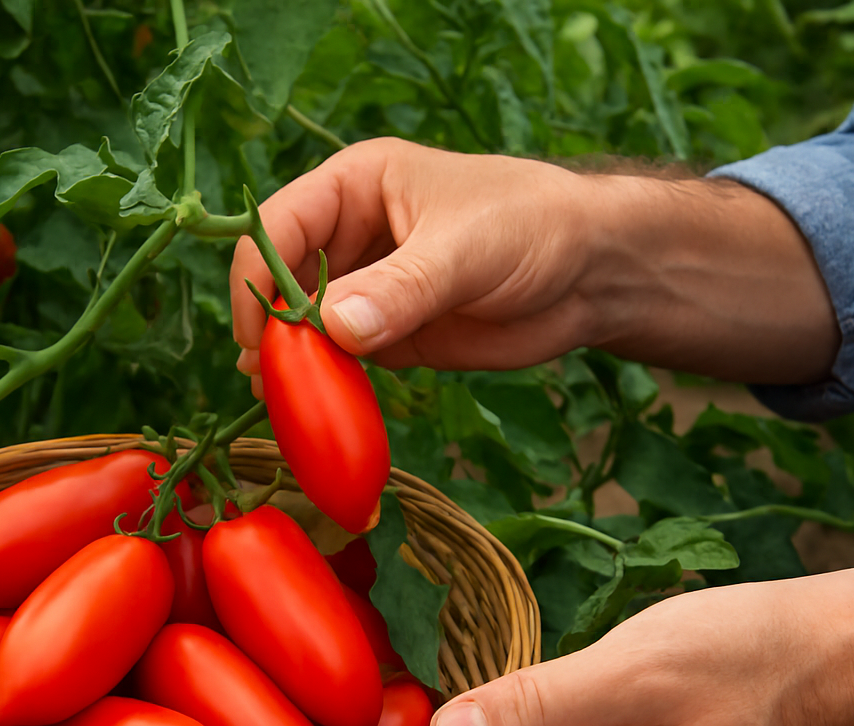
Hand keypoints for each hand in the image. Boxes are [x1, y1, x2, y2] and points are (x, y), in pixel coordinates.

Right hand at [229, 138, 838, 394]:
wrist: (594, 272)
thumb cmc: (532, 227)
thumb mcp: (464, 251)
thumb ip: (399, 290)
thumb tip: (333, 329)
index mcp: (353, 187)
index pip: (277, 228)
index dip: (259, 279)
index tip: (263, 336)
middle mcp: (350, 235)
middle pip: (281, 281)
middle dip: (271, 329)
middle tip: (271, 381)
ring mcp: (366, 287)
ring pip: (304, 326)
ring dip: (292, 364)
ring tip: (286, 402)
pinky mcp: (389, 334)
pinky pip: (340, 361)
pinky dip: (326, 385)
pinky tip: (318, 410)